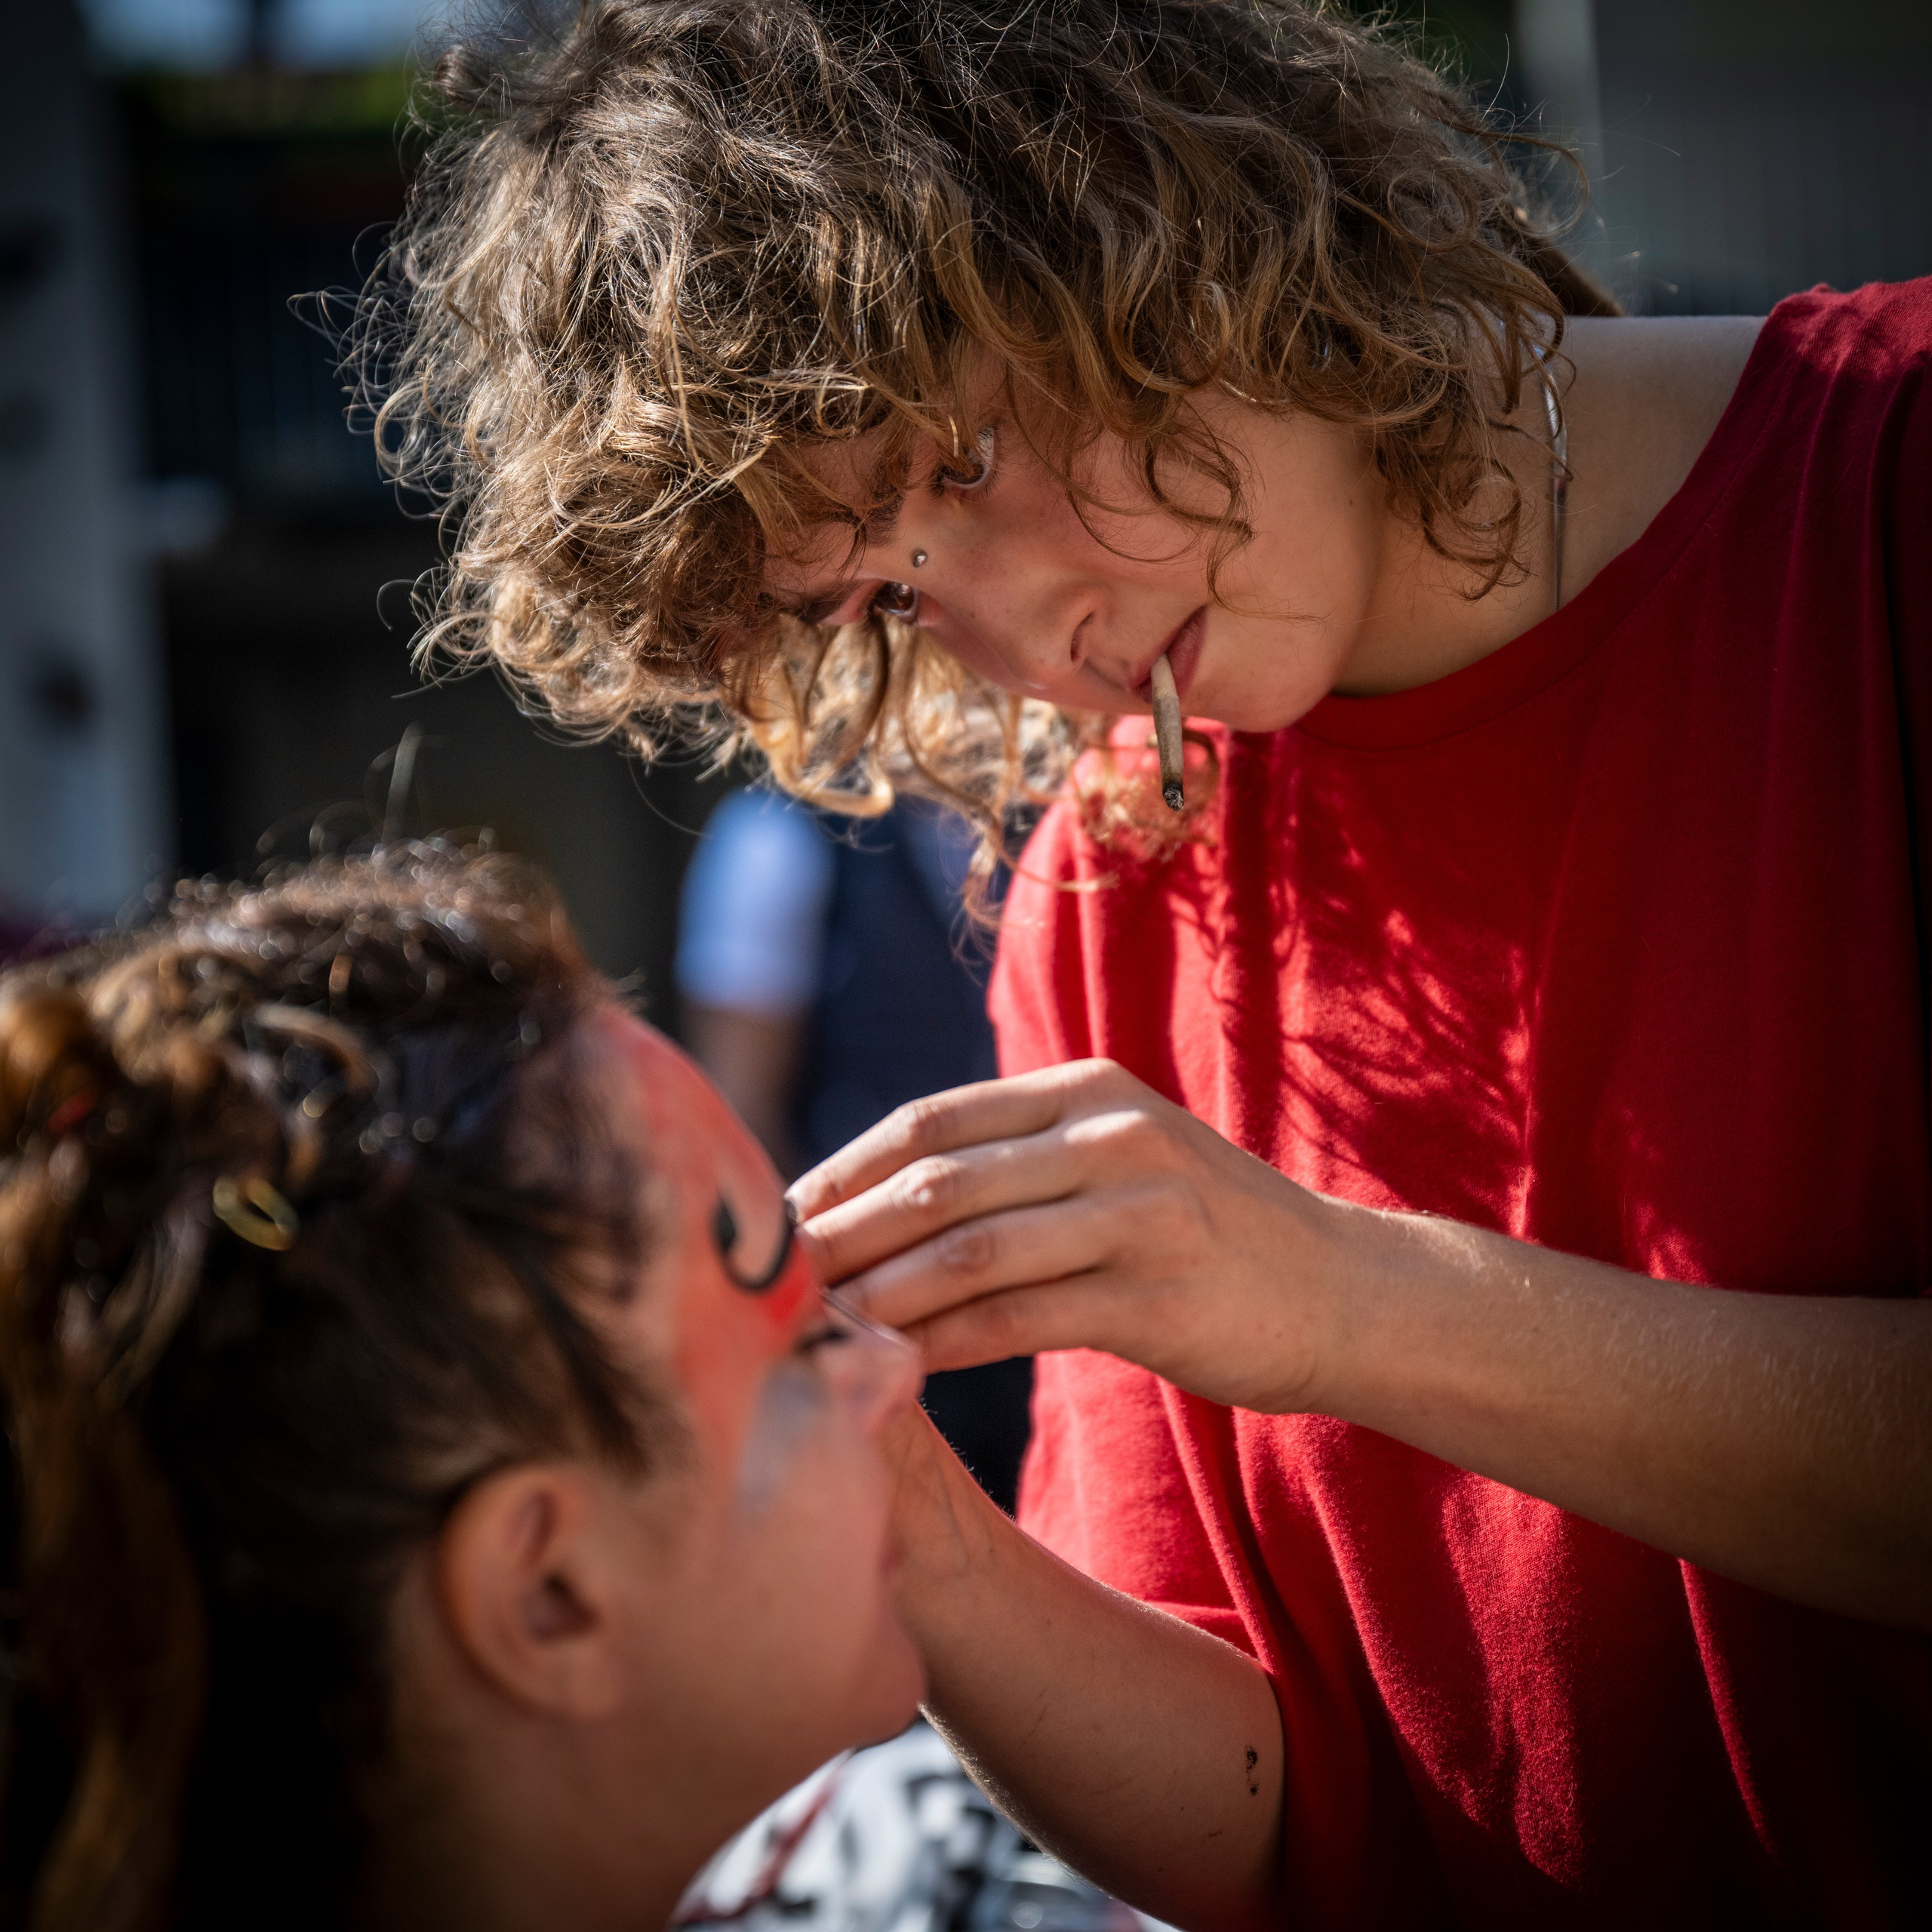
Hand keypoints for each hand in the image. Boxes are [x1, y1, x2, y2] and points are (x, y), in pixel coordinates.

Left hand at [790, 1060, 1341, 1413]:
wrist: (1344, 1292)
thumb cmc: (1209, 1233)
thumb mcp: (1120, 1160)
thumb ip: (1022, 1161)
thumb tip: (888, 1196)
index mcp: (1086, 1090)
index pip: (930, 1121)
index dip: (842, 1170)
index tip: (776, 1220)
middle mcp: (1108, 1134)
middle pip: (934, 1180)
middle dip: (839, 1234)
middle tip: (768, 1285)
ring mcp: (1137, 1210)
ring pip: (966, 1249)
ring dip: (877, 1295)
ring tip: (812, 1332)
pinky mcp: (1155, 1293)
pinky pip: (1018, 1317)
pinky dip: (943, 1343)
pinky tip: (892, 1367)